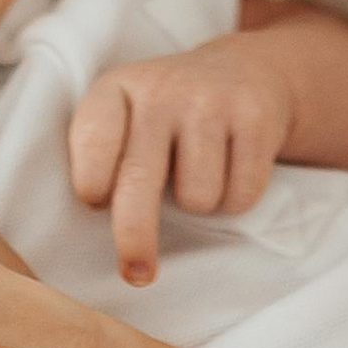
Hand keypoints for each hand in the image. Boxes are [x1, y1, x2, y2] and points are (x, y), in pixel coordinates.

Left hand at [68, 35, 296, 284]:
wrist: (242, 72)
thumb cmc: (167, 115)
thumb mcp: (125, 115)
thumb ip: (103, 156)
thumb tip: (98, 222)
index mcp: (117, 89)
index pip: (94, 141)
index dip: (92, 184)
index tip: (96, 206)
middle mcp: (162, 89)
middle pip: (140, 180)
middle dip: (135, 237)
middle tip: (137, 275)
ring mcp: (212, 100)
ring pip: (197, 196)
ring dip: (199, 205)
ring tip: (200, 176)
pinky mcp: (256, 117)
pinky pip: (241, 194)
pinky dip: (236, 199)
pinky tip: (233, 170)